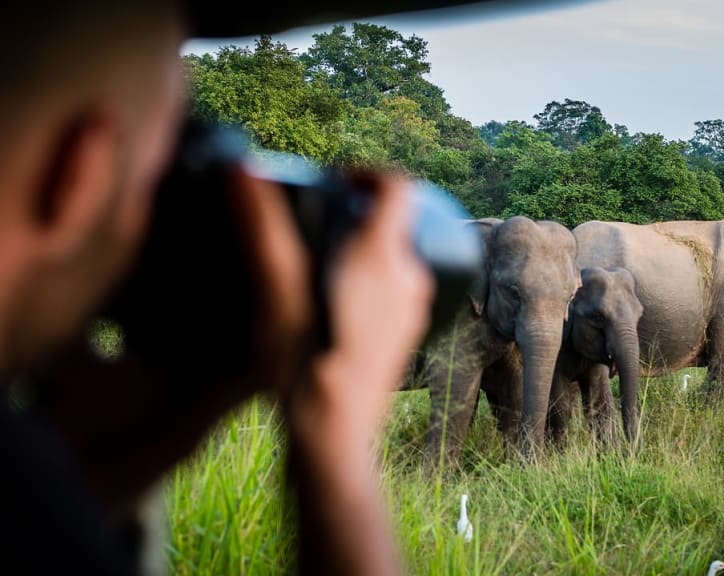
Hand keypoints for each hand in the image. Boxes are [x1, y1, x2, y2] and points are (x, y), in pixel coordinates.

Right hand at [235, 169, 432, 575]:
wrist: (333, 436)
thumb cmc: (302, 364)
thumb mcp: (275, 290)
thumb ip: (260, 227)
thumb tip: (241, 167)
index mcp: (383, 258)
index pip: (397, 186)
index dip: (366, 173)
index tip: (332, 182)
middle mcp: (409, 279)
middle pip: (397, 221)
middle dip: (360, 210)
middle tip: (320, 218)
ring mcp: (412, 310)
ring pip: (397, 256)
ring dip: (365, 244)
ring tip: (322, 257)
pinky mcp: (407, 335)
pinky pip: (396, 287)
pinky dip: (373, 276)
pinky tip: (335, 297)